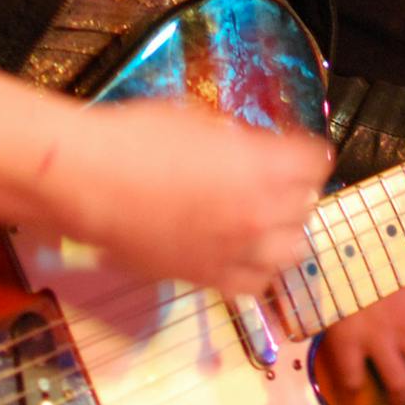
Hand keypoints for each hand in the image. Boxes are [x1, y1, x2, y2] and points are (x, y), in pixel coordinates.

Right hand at [39, 100, 331, 296]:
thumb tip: (251, 149)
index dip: (306, 151)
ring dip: (283, 231)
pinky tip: (239, 251)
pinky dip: (255, 268)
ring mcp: (235, 252)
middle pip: (308, 207)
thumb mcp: (198, 120)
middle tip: (276, 178)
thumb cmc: (135, 138)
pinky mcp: (207, 279)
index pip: (317, 162)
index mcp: (263, 167)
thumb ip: (238, 140)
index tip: (294, 147)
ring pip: (291, 251)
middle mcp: (259, 214)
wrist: (88, 181)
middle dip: (297, 190)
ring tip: (263, 217)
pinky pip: (254, 284)